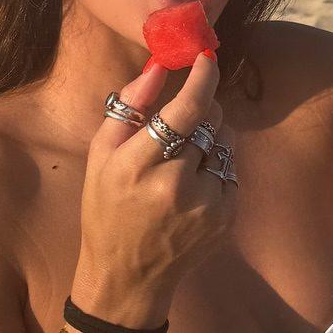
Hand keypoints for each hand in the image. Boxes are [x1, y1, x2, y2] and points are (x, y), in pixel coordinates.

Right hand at [73, 52, 234, 322]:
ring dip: (210, 137)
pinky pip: (231, 168)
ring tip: (181, 160)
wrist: (128, 276)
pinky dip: (216, 165)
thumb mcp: (101, 155)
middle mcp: (175, 186)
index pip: (184, 111)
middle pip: (210, 120)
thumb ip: (130, 106)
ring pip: (225, 141)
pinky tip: (192, 185)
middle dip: (201, 108)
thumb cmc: (107, 207)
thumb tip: (160, 65)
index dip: (202, 78)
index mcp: (136, 167)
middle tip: (181, 120)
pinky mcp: (225, 217)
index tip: (207, 56)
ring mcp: (205, 205)